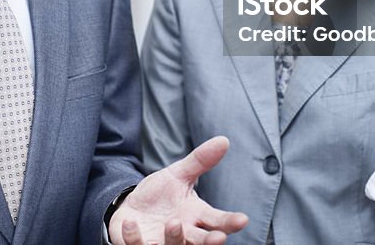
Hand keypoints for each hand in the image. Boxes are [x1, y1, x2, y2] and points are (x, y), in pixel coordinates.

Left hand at [109, 136, 247, 244]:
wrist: (133, 208)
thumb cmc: (161, 195)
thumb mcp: (179, 175)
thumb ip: (200, 161)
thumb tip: (223, 140)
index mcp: (196, 216)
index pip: (218, 221)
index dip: (230, 222)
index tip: (243, 219)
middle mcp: (184, 233)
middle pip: (201, 241)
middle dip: (210, 241)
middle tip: (219, 238)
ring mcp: (163, 242)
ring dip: (175, 237)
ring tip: (174, 222)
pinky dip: (134, 237)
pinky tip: (131, 223)